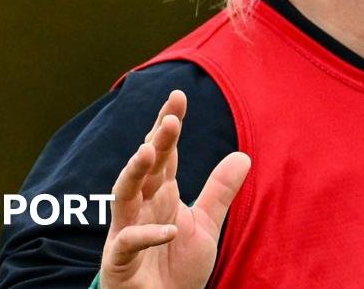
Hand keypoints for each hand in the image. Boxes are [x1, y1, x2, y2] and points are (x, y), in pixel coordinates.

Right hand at [99, 89, 250, 288]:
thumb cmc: (175, 268)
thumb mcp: (205, 226)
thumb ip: (219, 192)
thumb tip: (243, 155)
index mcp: (160, 194)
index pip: (164, 153)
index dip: (168, 125)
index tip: (179, 96)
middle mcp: (140, 206)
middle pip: (145, 166)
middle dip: (156, 141)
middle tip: (171, 118)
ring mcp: (126, 231)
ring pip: (123, 194)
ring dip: (134, 172)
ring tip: (149, 150)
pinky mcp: (120, 260)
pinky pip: (129, 242)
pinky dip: (148, 235)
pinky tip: (170, 230)